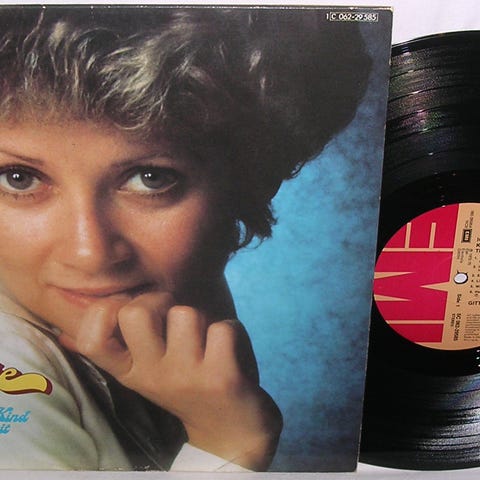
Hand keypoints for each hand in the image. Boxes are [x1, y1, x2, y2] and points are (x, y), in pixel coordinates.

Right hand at [59, 292, 281, 470]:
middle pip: (137, 311)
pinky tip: (231, 355)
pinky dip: (234, 332)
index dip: (104, 311)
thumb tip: (63, 333)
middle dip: (160, 301)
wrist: (230, 431)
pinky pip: (224, 328)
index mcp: (129, 370)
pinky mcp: (222, 378)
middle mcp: (151, 375)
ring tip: (207, 344)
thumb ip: (116, 347)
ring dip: (204, 320)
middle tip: (174, 320)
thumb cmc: (187, 386)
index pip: (93, 337)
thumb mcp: (145, 371)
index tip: (128, 312)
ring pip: (187, 314)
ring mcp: (186, 377)